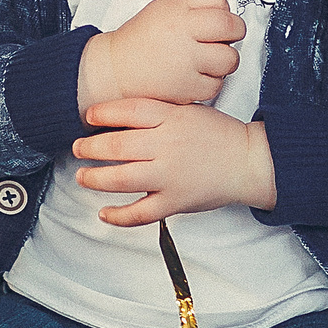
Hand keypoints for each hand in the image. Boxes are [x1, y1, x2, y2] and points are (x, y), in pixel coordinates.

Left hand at [72, 99, 276, 225]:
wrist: (250, 161)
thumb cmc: (219, 135)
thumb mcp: (188, 111)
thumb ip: (157, 113)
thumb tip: (118, 118)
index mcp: (172, 119)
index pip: (130, 111)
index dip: (104, 113)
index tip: (88, 116)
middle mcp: (168, 146)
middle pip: (118, 145)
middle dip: (90, 147)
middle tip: (78, 147)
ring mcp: (170, 176)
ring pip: (122, 179)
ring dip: (95, 178)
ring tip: (82, 176)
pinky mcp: (176, 201)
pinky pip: (141, 213)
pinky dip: (119, 216)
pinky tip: (104, 212)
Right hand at [78, 0, 245, 108]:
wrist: (116, 70)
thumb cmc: (139, 41)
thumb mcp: (163, 7)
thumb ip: (194, 5)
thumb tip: (225, 10)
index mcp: (176, 11)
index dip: (224, 9)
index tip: (220, 16)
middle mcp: (182, 34)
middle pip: (231, 27)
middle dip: (234, 32)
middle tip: (225, 37)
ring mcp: (186, 63)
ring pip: (230, 59)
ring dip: (224, 60)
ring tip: (208, 58)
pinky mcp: (188, 88)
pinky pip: (217, 85)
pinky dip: (211, 82)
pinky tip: (196, 75)